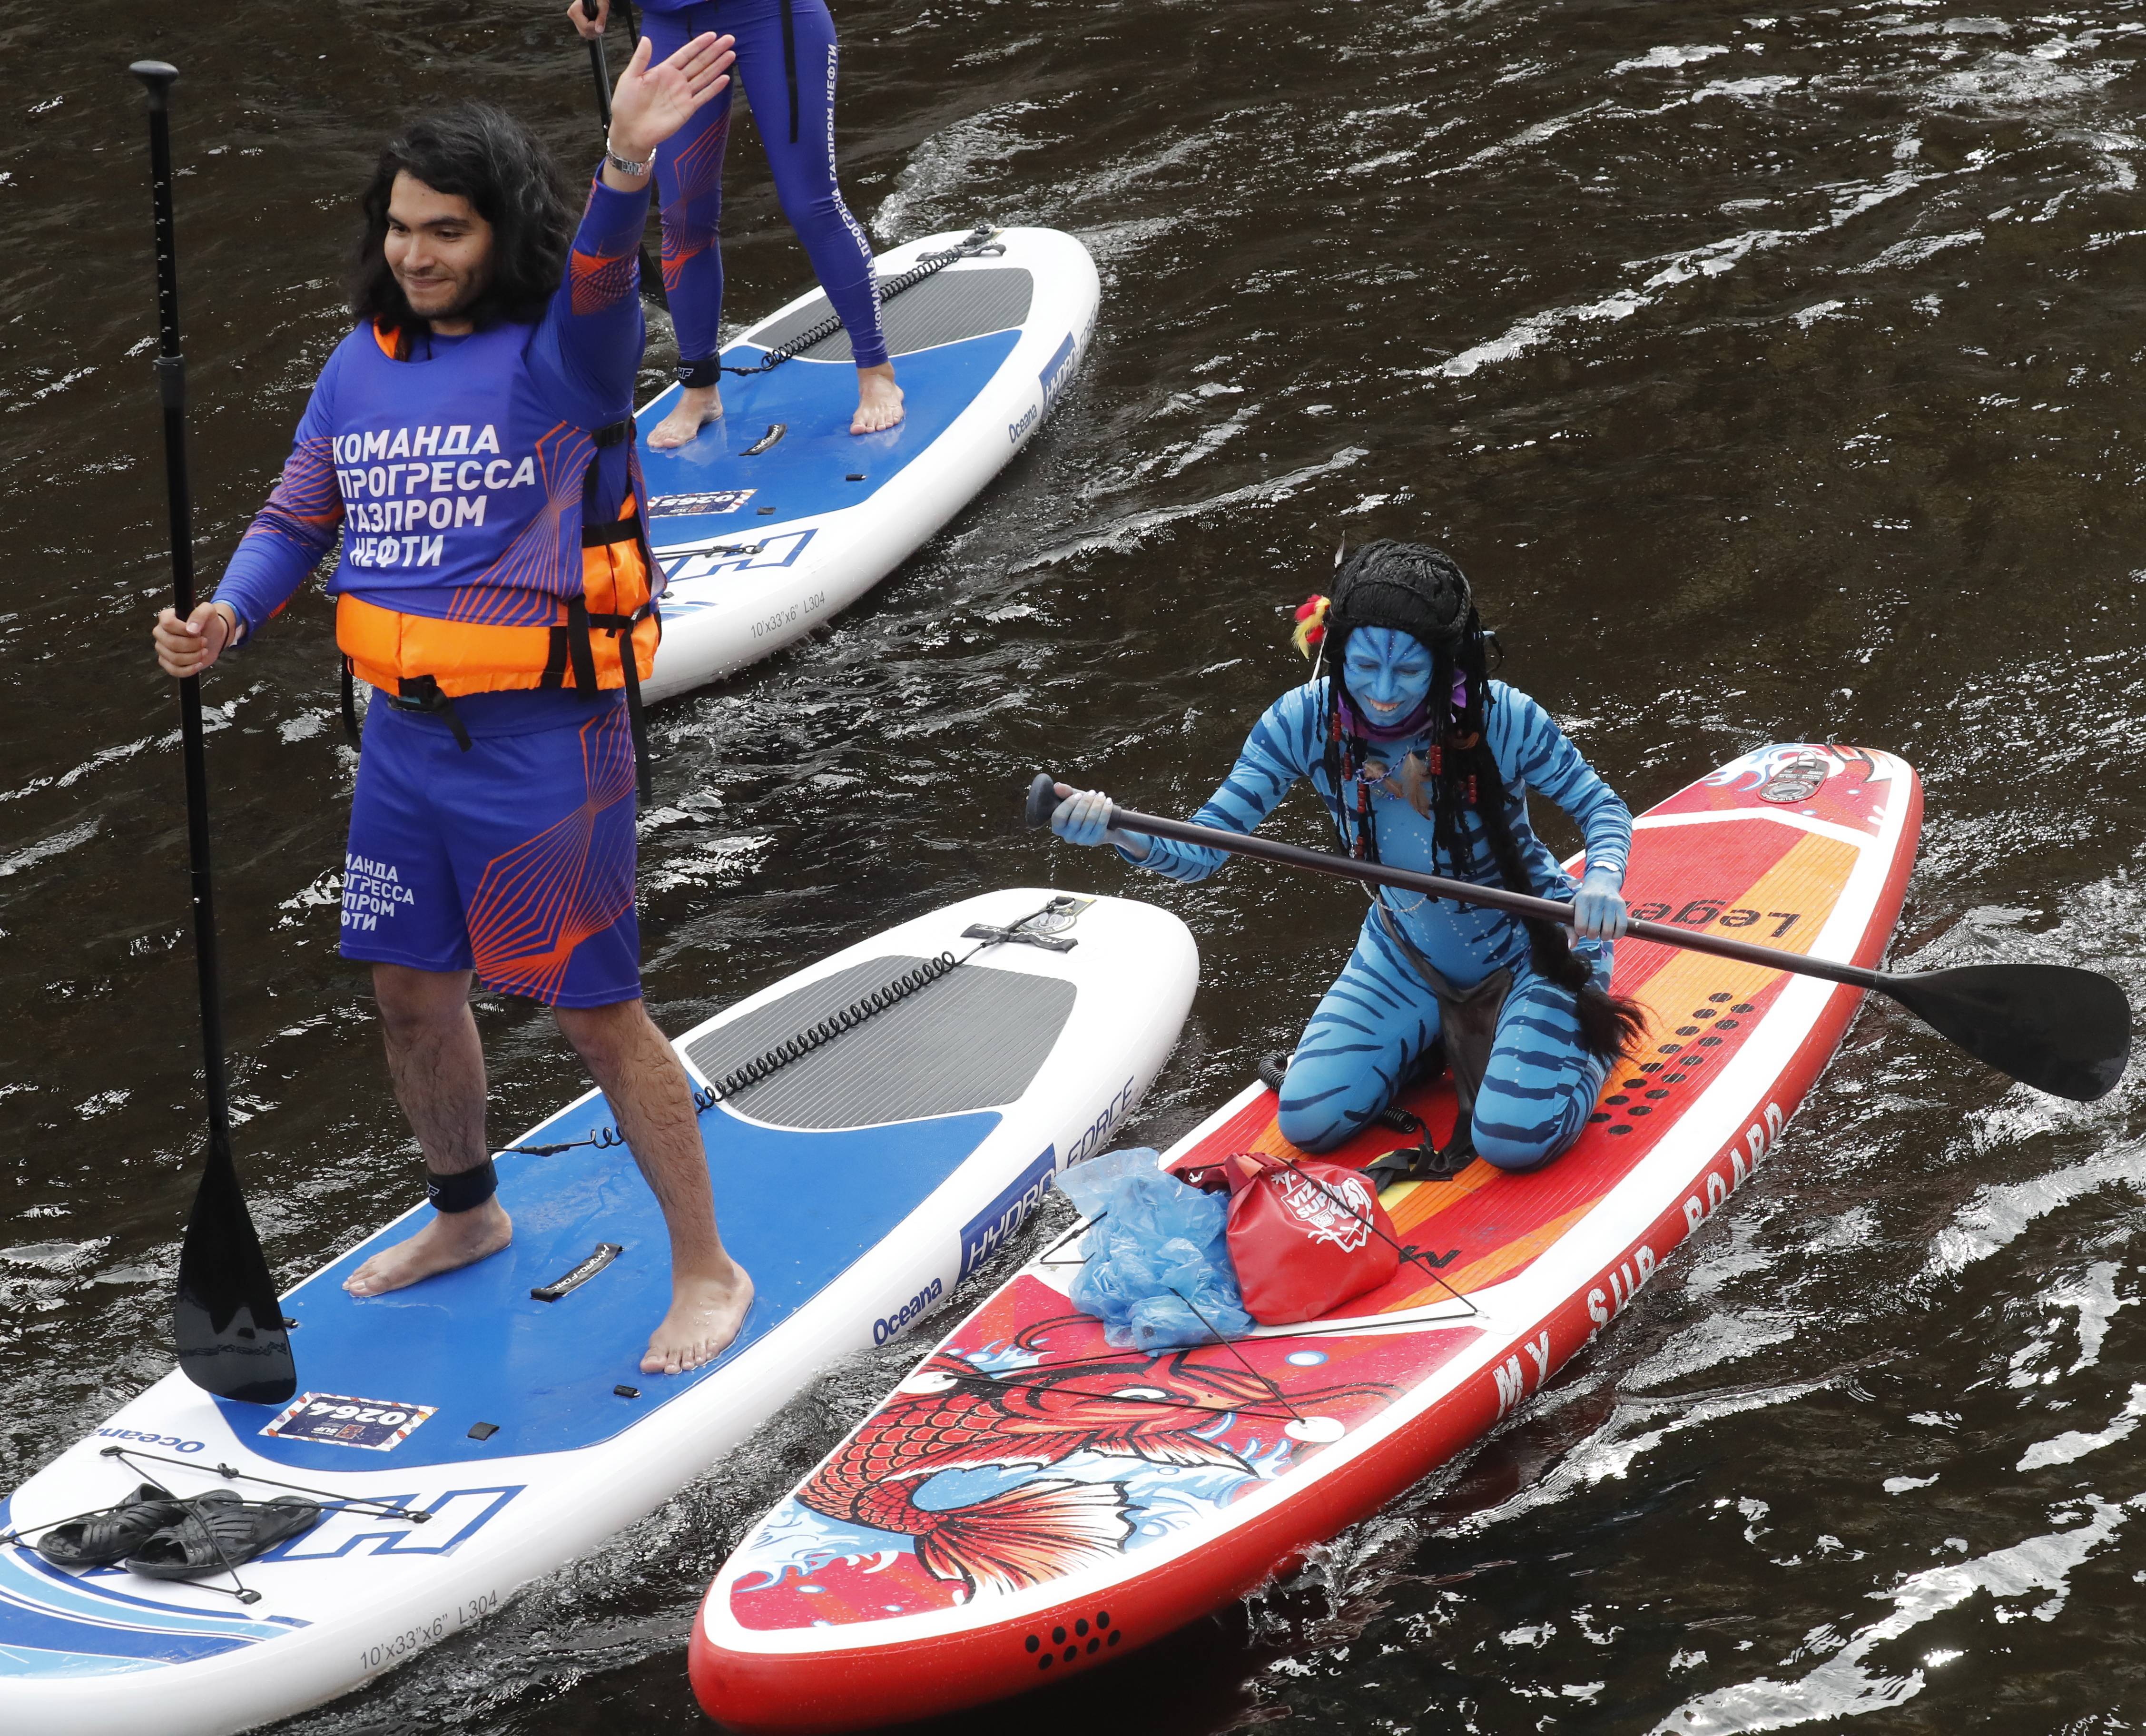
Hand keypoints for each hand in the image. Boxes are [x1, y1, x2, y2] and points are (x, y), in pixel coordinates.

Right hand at [153, 602, 238, 678]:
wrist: (213, 638)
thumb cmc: (208, 624)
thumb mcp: (208, 612)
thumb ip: (200, 614)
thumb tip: (191, 629)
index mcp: (166, 618)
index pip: (167, 624)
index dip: (184, 630)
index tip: (198, 632)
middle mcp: (160, 633)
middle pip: (172, 643)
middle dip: (193, 645)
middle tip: (204, 642)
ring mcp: (162, 649)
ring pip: (174, 658)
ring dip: (194, 657)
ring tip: (204, 651)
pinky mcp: (167, 662)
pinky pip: (174, 671)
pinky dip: (189, 669)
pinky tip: (199, 664)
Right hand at [566, 0, 607, 40]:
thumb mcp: (603, 6)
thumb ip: (601, 18)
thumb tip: (599, 30)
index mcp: (575, 10)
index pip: (585, 26)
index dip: (595, 25)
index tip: (599, 19)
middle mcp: (573, 15)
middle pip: (585, 32)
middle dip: (595, 30)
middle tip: (600, 22)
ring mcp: (575, 20)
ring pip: (585, 34)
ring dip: (595, 32)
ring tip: (598, 23)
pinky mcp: (578, 24)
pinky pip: (585, 34)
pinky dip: (593, 32)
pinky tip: (595, 26)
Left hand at [605, 30, 735, 172]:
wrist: (630, 130)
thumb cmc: (626, 104)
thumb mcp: (630, 77)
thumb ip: (641, 59)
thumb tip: (647, 39)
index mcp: (664, 70)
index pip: (685, 54)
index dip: (698, 44)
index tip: (712, 35)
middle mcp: (676, 81)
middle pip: (699, 62)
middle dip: (714, 51)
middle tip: (729, 39)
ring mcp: (683, 95)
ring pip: (705, 77)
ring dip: (718, 66)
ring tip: (731, 54)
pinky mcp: (687, 109)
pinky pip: (703, 97)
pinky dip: (714, 88)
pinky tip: (725, 79)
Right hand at [1050, 784, 1149, 859]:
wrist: (1104, 823)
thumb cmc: (1085, 809)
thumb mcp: (1075, 799)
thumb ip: (1065, 793)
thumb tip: (1057, 786)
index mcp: (1058, 827)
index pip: (1059, 816)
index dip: (1069, 804)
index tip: (1079, 794)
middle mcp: (1067, 836)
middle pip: (1076, 818)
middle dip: (1086, 802)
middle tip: (1093, 792)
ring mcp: (1081, 840)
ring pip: (1090, 820)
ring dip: (1097, 804)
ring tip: (1102, 795)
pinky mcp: (1095, 840)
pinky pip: (1101, 823)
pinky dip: (1106, 810)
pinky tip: (1108, 801)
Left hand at [1572, 867, 1626, 940]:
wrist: (1601, 883)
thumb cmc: (1584, 901)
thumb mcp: (1573, 910)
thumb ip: (1570, 929)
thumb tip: (1572, 946)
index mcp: (1582, 900)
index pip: (1580, 926)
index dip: (1580, 932)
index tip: (1582, 928)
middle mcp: (1597, 899)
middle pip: (1594, 930)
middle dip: (1592, 935)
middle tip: (1592, 931)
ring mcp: (1610, 902)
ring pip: (1608, 931)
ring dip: (1604, 937)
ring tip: (1601, 931)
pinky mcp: (1621, 905)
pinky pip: (1621, 928)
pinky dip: (1617, 935)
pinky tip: (1612, 932)